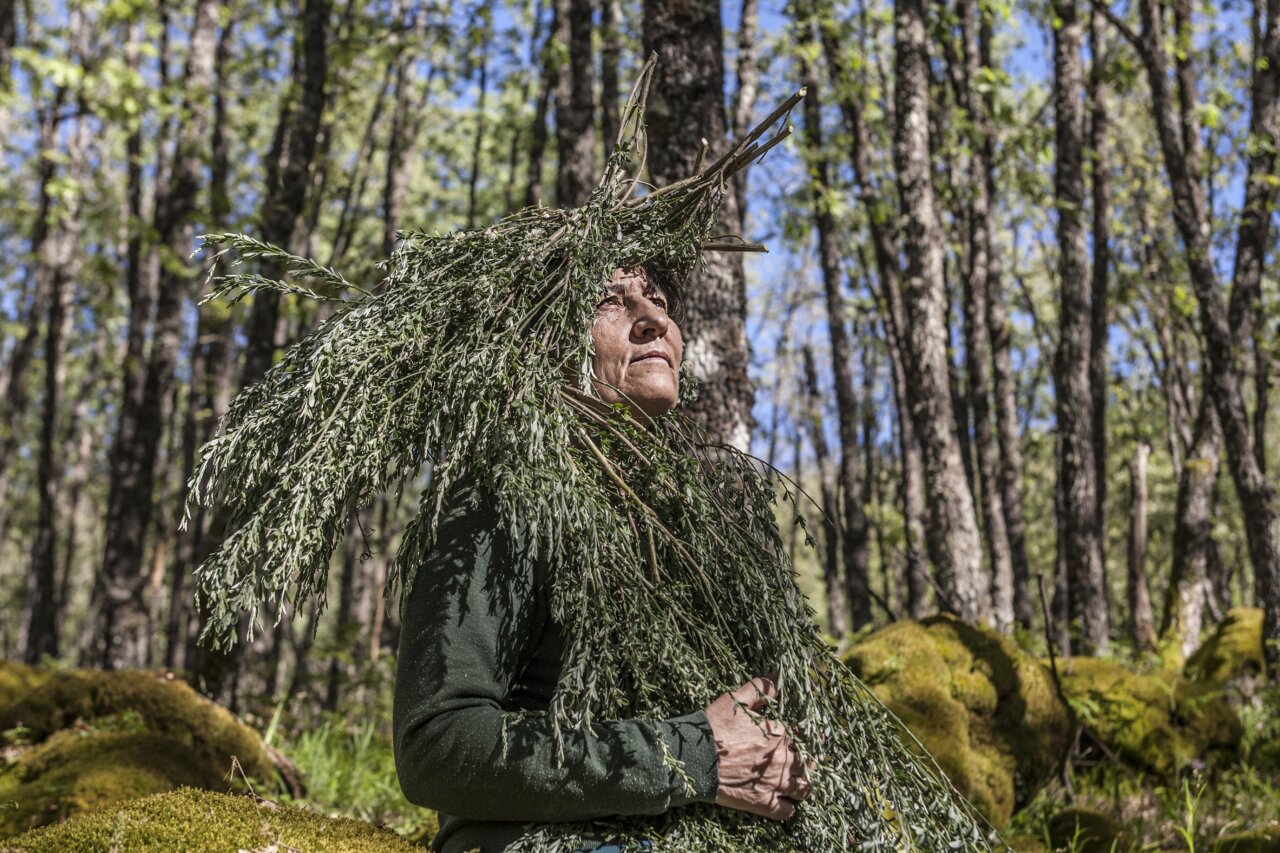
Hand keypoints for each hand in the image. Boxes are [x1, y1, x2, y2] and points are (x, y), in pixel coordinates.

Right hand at [703, 676, 811, 820]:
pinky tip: (785, 803)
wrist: (695, 758)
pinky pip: (787, 811)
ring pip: (804, 789)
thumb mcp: (735, 699)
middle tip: (807, 762)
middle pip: (808, 763)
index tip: (813, 737)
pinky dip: (789, 808)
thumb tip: (778, 678)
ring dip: (804, 786)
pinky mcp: (763, 804)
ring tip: (800, 785)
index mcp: (779, 733)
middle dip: (809, 762)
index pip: (806, 735)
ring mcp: (775, 783)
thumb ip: (759, 688)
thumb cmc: (714, 726)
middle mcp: (783, 759)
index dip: (810, 736)